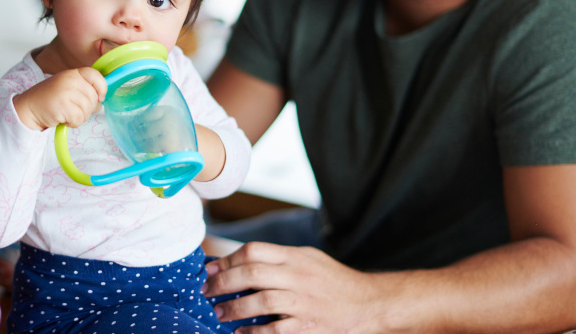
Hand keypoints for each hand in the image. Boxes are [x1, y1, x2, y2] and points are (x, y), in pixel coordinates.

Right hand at [14, 67, 106, 130]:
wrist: (28, 108)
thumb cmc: (49, 100)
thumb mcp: (67, 88)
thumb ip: (84, 90)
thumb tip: (100, 102)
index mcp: (73, 73)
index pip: (96, 75)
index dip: (102, 88)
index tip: (100, 97)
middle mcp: (70, 80)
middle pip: (93, 97)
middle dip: (88, 108)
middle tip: (74, 110)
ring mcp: (66, 92)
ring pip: (88, 109)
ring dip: (80, 117)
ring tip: (67, 114)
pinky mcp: (63, 106)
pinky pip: (79, 118)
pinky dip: (73, 123)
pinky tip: (64, 119)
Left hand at [203, 242, 385, 332]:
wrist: (370, 303)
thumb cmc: (334, 281)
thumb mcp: (308, 258)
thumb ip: (279, 258)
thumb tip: (239, 262)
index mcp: (296, 257)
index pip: (254, 251)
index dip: (227, 260)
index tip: (210, 269)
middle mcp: (299, 276)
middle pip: (252, 273)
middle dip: (223, 283)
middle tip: (206, 292)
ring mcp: (304, 302)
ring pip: (261, 301)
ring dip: (234, 308)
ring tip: (219, 313)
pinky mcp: (310, 327)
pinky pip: (276, 330)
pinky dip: (255, 332)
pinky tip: (241, 333)